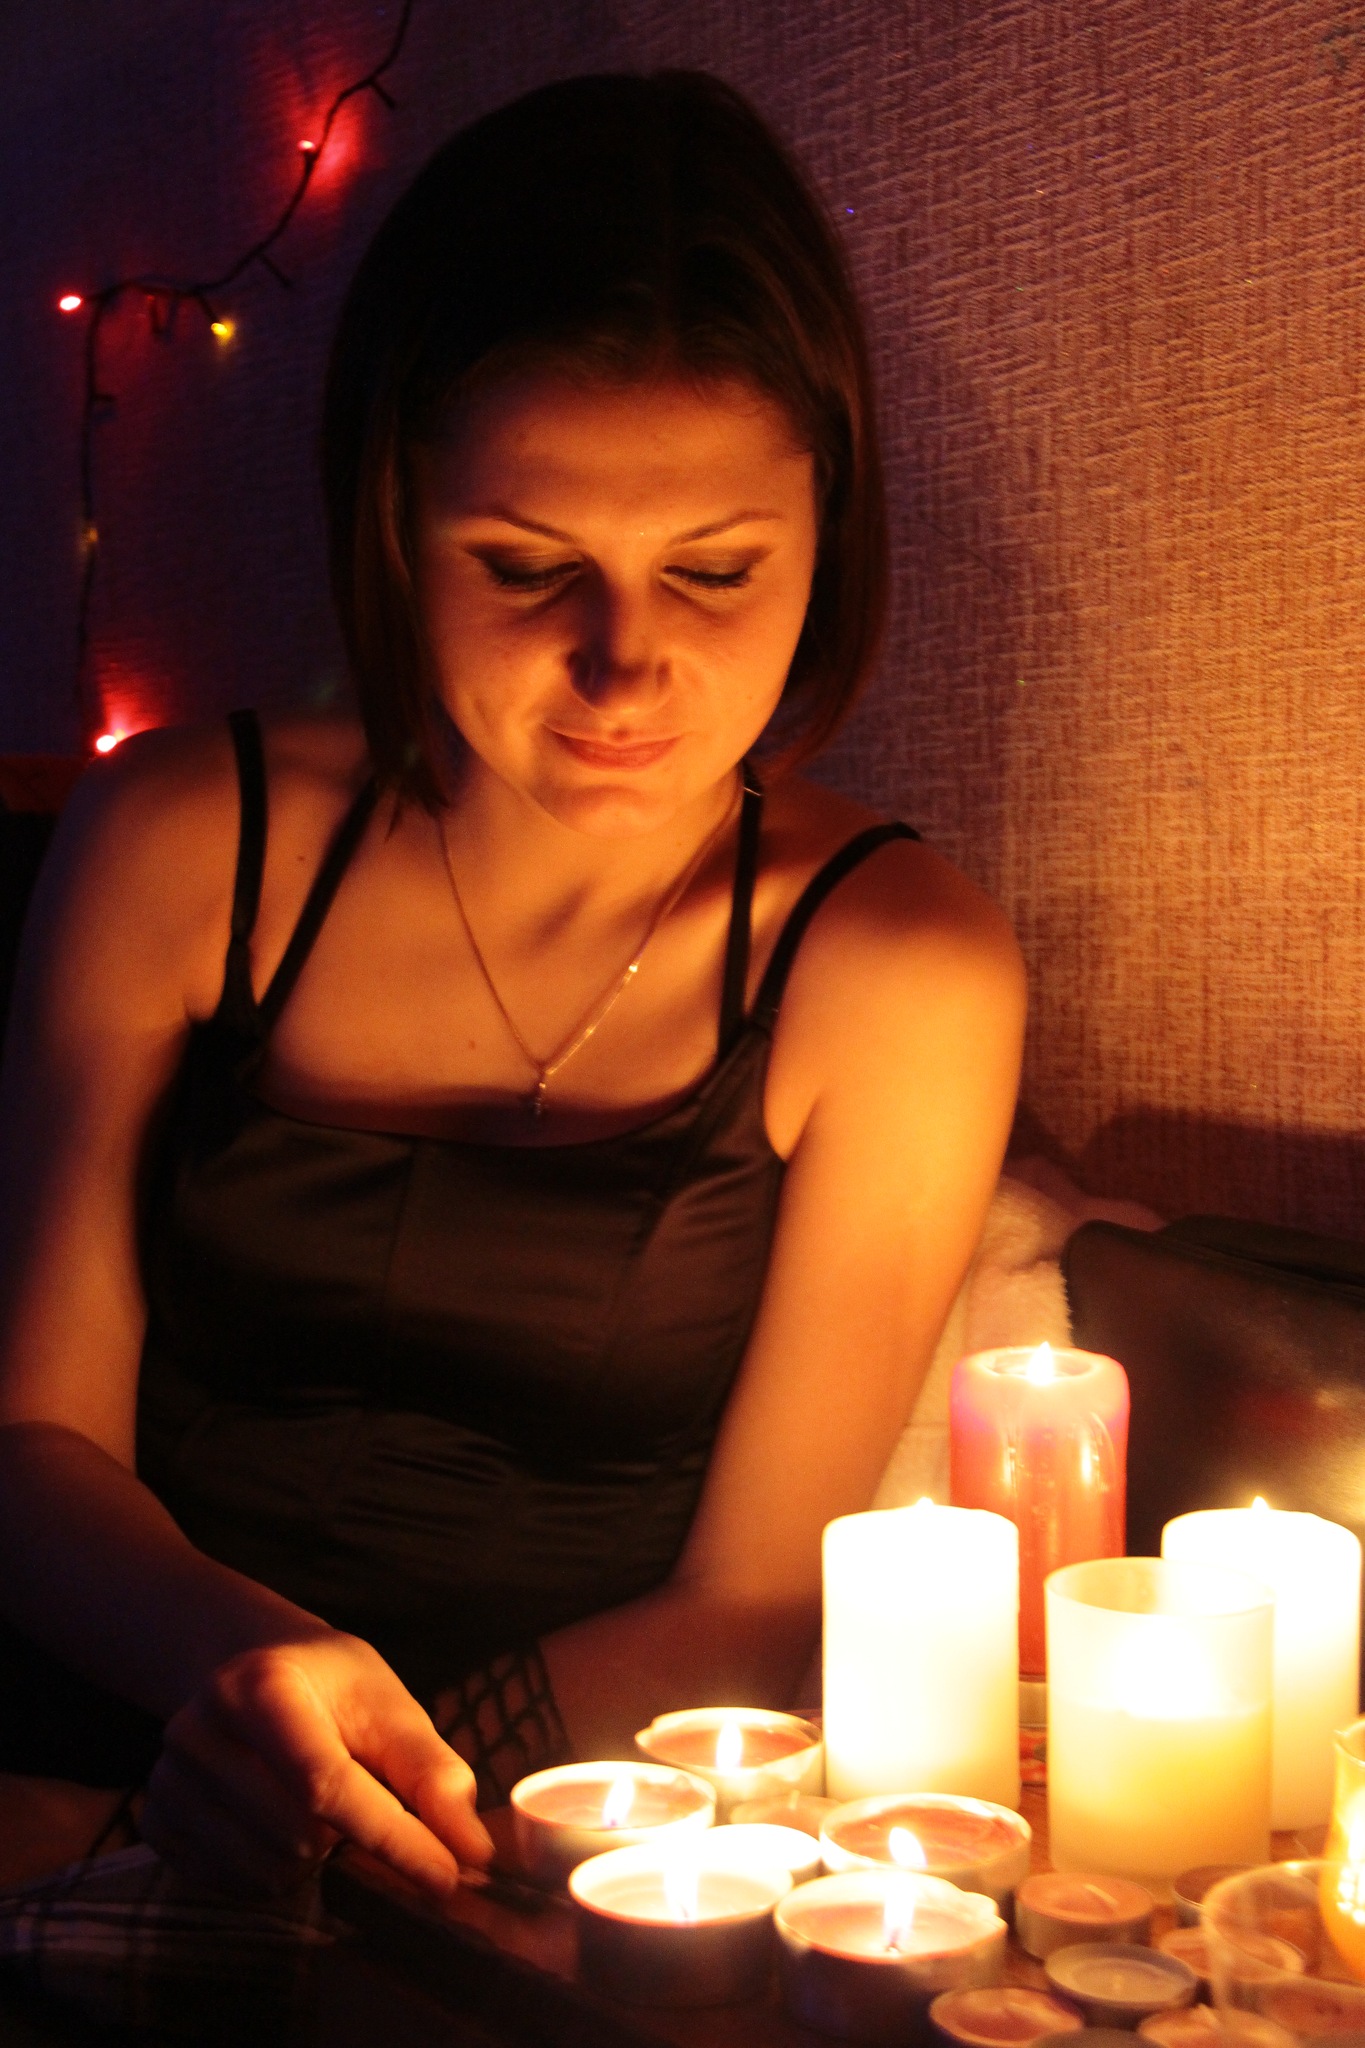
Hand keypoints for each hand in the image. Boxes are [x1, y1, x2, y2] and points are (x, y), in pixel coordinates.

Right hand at [141, 1632, 492, 1897]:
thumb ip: (430, 1772)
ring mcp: (166, 1780)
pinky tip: (276, 1825)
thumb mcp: (386, 1703)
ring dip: (309, 1859)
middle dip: (347, 1836)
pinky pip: (229, 1886)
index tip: (448, 1878)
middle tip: (355, 1796)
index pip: (327, 1785)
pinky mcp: (155, 1821)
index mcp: (260, 1686)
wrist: (247, 1665)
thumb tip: (472, 1849)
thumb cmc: (328, 1685)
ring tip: (312, 1808)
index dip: (394, 1839)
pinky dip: (269, 1872)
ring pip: (264, 1871)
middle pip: (297, 1835)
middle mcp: (198, 1730)